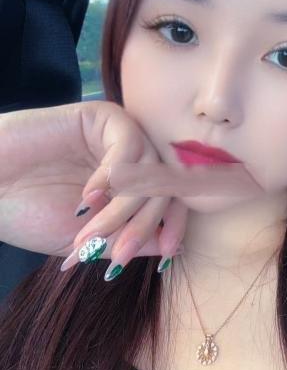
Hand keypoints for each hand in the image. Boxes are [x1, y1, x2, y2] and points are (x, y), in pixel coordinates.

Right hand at [0, 100, 260, 274]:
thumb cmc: (29, 213)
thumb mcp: (86, 240)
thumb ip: (126, 240)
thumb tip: (173, 246)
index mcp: (130, 184)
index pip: (168, 200)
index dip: (174, 225)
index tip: (168, 252)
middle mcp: (130, 156)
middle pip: (162, 186)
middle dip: (143, 225)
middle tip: (121, 252)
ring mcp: (118, 135)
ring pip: (147, 170)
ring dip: (123, 208)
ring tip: (91, 231)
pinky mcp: (101, 116)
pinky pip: (127, 145)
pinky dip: (112, 176)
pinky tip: (87, 197)